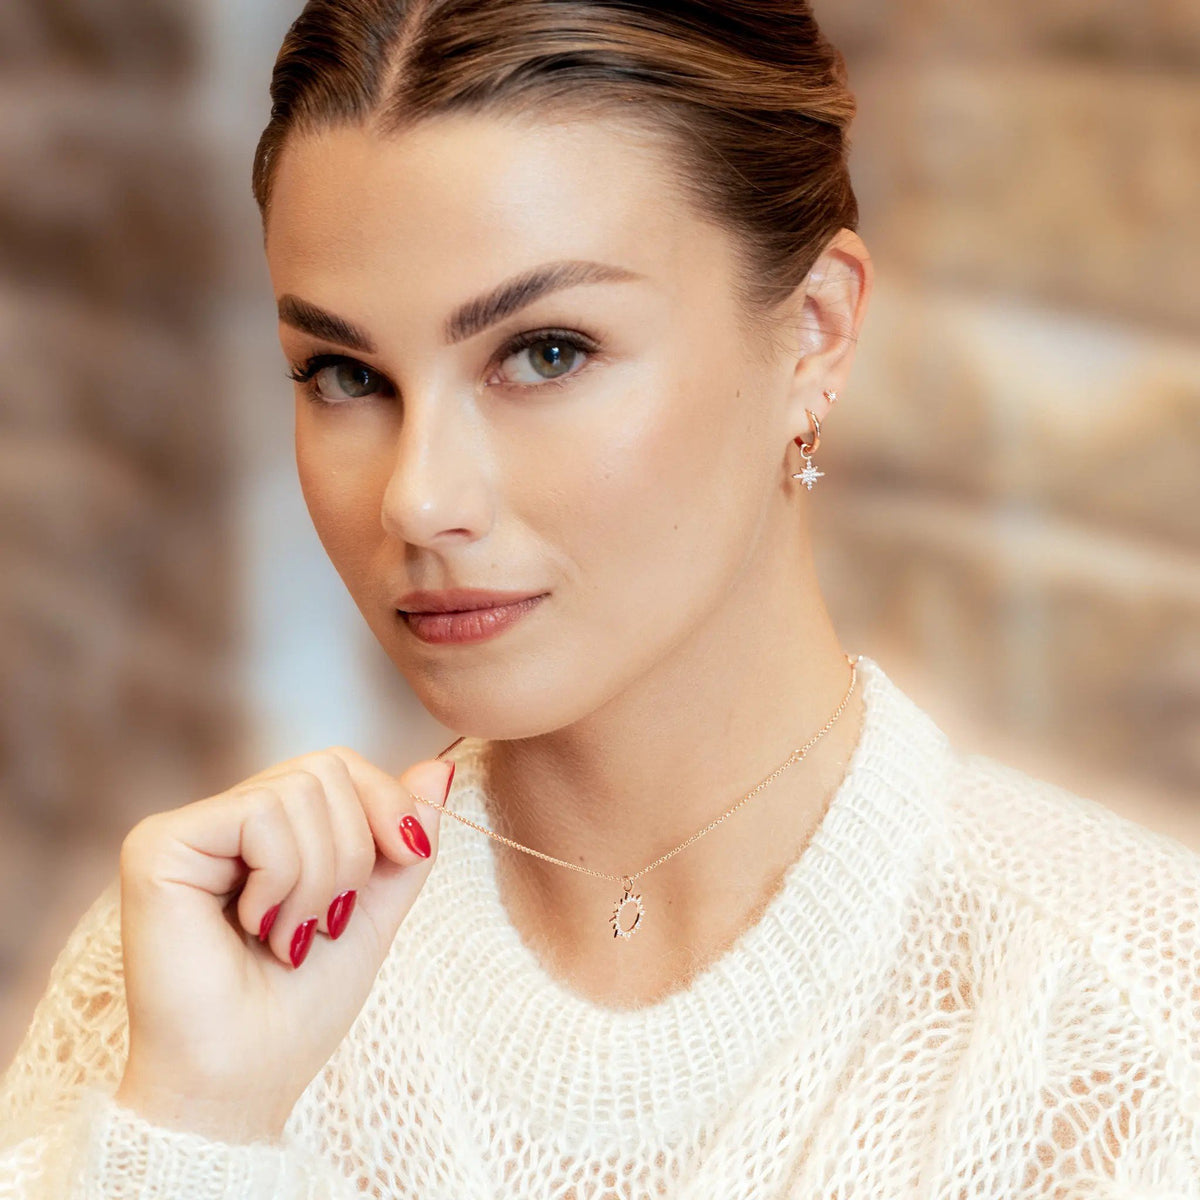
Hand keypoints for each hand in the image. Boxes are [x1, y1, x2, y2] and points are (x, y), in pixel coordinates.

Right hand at [113, 746, 454, 1143]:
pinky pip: (259, 814)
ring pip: (299, 789)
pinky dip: (282, 877)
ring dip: (319, 876)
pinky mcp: (158, 845)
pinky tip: (254, 926)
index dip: (386, 800)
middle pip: (326, 767)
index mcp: (268, 832)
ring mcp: (187, 829)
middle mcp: (223, 821)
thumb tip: (441, 768)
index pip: (339, 765)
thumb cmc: (298, 1008)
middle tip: (328, 921)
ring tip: (289, 935)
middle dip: (355, 849)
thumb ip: (401, 840)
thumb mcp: (373, 909)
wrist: (241, 1082)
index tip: (410, 856)